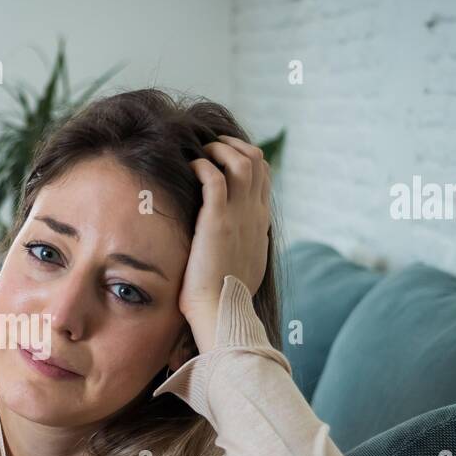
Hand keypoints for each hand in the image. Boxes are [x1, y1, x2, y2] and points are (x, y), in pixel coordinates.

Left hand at [178, 135, 272, 320]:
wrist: (222, 310)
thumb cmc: (226, 295)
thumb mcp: (245, 263)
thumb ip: (245, 245)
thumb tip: (238, 242)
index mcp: (261, 222)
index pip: (264, 176)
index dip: (246, 158)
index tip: (224, 157)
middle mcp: (255, 214)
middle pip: (257, 161)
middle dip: (234, 145)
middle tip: (212, 146)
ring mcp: (239, 216)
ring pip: (242, 162)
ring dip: (220, 150)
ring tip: (202, 153)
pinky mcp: (218, 221)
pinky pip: (215, 178)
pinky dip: (203, 166)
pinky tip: (191, 168)